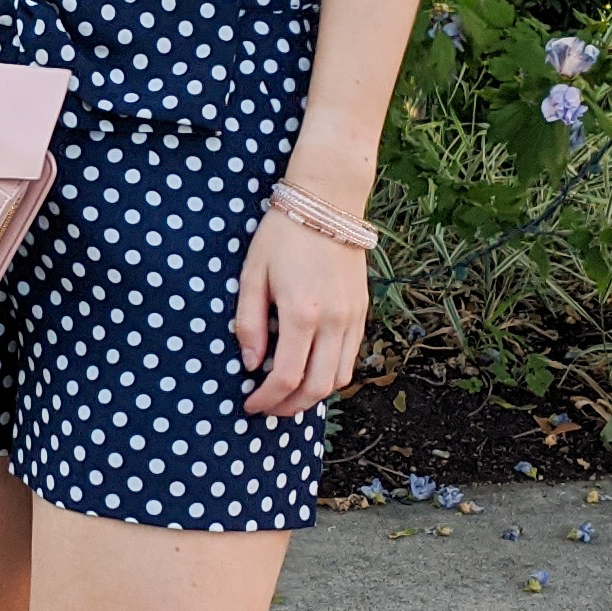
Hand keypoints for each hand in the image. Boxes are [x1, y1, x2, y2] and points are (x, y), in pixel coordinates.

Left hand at [233, 208, 369, 415]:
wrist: (327, 202)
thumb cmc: (282, 235)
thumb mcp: (253, 274)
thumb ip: (249, 323)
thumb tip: (250, 364)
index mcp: (301, 313)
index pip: (286, 377)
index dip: (266, 399)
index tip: (250, 405)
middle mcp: (333, 321)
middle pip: (317, 388)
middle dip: (290, 407)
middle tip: (268, 408)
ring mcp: (352, 317)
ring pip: (339, 378)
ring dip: (313, 395)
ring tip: (288, 394)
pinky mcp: (362, 311)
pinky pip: (351, 357)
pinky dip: (331, 373)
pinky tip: (310, 369)